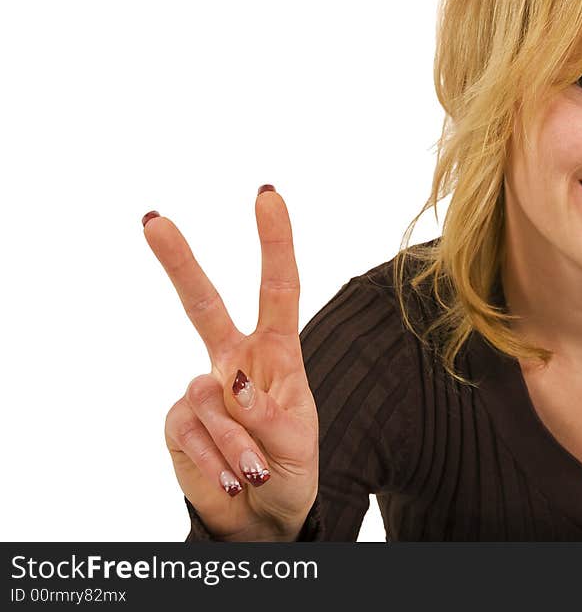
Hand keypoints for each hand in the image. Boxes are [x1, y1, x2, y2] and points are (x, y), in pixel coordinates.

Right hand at [143, 185, 317, 540]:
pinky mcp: (178, 421)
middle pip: (203, 306)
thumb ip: (270, 413)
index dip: (274, 243)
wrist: (262, 516)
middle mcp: (234, 363)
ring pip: (212, 401)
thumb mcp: (299, 442)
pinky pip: (192, 432)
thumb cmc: (290, 468)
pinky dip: (217, 460)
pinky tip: (231, 478)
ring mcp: (202, 391)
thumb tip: (232, 383)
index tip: (267, 195)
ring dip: (239, 444)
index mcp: (275, 355)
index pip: (277, 291)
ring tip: (255, 473)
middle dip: (180, 264)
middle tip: (152, 221)